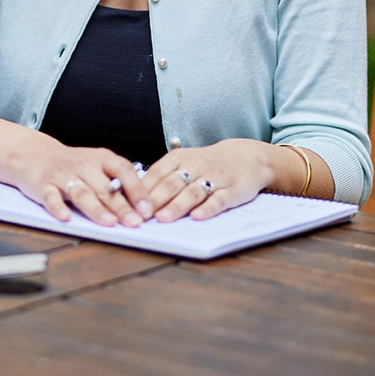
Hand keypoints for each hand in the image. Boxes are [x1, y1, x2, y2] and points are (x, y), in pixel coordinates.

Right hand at [7, 134, 148, 226]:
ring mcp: (61, 174)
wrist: (33, 154)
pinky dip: (58, 207)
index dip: (136, 189)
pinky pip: (51, 197)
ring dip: (96, 209)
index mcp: (100, 158)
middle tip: (134, 222)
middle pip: (104, 187)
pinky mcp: (42, 184)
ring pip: (81, 193)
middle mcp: (82, 164)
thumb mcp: (96, 166)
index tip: (147, 209)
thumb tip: (143, 208)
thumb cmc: (72, 165)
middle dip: (120, 206)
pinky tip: (66, 218)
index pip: (122, 170)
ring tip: (109, 223)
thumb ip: (117, 183)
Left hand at [139, 139, 272, 221]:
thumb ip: (163, 176)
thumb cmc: (206, 163)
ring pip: (192, 192)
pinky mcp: (231, 190)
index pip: (157, 172)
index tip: (129, 203)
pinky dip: (207, 209)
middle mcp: (195, 166)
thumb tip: (135, 195)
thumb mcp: (183, 162)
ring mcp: (214, 178)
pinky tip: (196, 217)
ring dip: (176, 206)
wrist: (245, 157)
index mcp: (179, 158)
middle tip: (140, 214)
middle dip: (155, 199)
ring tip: (163, 218)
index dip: (142, 189)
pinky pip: (218, 200)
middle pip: (172, 183)